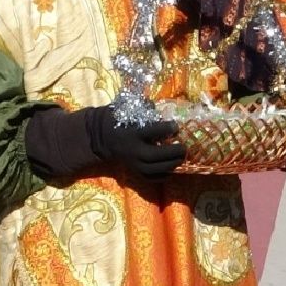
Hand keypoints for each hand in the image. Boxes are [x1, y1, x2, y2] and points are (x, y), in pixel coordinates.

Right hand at [24, 105, 184, 179]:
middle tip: (184, 147)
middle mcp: (132, 150)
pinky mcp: (133, 171)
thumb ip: (145, 108)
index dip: (167, 129)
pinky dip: (162, 176)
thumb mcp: (127, 109)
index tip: (176, 126)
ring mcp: (133, 163)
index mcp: (131, 133)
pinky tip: (171, 170)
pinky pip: (150, 178)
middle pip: (156, 155)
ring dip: (171, 165)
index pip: (153, 132)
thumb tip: (160, 109)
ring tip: (181, 158)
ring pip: (155, 169)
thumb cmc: (116, 120)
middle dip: (173, 152)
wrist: (100, 138)